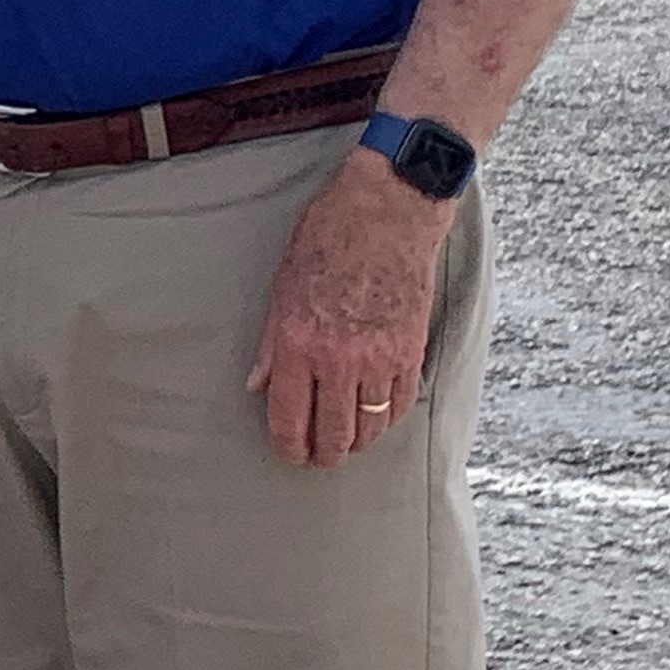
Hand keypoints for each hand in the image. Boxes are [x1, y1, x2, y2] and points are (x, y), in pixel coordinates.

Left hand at [247, 153, 450, 469]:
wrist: (388, 212)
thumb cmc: (329, 239)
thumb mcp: (282, 288)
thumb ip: (272, 346)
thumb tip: (258, 385)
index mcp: (299, 344)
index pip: (290, 419)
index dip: (288, 447)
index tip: (290, 453)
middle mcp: (339, 359)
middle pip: (333, 435)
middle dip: (324, 455)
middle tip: (320, 457)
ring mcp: (379, 358)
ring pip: (370, 428)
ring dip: (357, 442)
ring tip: (348, 442)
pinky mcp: (411, 351)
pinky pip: (399, 404)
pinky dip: (388, 419)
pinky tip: (378, 418)